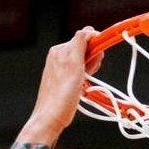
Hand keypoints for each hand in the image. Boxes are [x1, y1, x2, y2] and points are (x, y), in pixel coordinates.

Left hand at [25, 27, 102, 141]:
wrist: (51, 117)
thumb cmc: (61, 96)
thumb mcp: (74, 63)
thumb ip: (81, 43)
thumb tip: (88, 31)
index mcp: (60, 49)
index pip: (84, 37)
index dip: (95, 46)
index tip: (98, 58)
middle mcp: (59, 56)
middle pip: (85, 48)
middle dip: (92, 59)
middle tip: (89, 73)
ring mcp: (60, 68)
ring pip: (83, 60)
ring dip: (89, 68)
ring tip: (84, 81)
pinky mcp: (62, 79)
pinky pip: (78, 71)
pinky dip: (84, 76)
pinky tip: (82, 85)